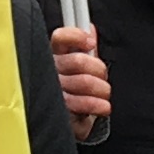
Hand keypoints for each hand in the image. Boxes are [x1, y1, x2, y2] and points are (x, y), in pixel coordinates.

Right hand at [50, 23, 111, 141]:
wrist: (71, 124)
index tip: (90, 42)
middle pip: (78, 60)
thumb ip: (85, 47)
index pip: (59, 38)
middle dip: (99, 69)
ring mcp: (52, 93)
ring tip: (104, 94)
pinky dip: (99, 105)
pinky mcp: (58, 112)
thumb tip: (89, 29)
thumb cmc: (74, 92)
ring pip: (84, 82)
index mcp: (53, 57)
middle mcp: (49, 72)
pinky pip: (82, 104)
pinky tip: (103, 106)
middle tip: (102, 77)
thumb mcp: (81, 67)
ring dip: (102, 89)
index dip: (76, 37)